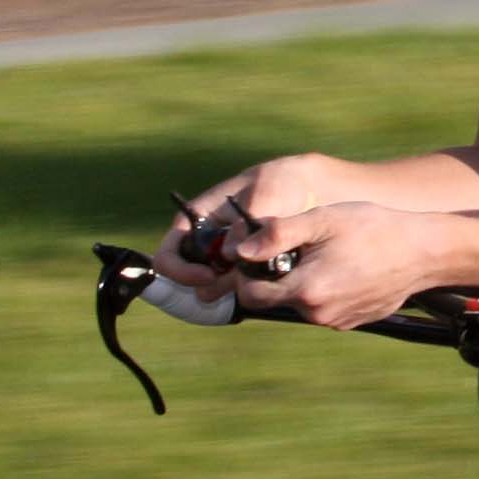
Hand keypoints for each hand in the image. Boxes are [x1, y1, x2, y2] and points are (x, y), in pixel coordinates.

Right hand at [152, 155, 335, 299]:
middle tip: (241, 284)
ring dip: (233, 292)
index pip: (168, 254)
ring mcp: (225, 260)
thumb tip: (229, 255)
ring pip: (214, 289)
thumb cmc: (281, 183)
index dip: (181, 270)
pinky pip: (239, 292)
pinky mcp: (246, 272)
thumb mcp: (267, 193)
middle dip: (210, 287)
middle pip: (189, 279)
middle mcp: (206, 244)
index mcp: (197, 220)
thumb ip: (247, 223)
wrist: (309, 193)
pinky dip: (251, 294)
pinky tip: (271, 285)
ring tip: (262, 280)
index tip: (209, 275)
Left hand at [232, 202, 436, 329]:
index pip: (250, 294)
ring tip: (327, 254)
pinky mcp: (351, 323)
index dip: (246, 272)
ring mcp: (336, 322)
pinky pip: (323, 308)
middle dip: (275, 275)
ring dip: (301, 282)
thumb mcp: (321, 220)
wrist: (423, 252)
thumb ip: (276, 234)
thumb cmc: (372, 228)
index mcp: (306, 290)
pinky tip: (344, 267)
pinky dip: (323, 290)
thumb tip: (241, 250)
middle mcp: (318, 314)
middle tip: (298, 247)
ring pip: (299, 303)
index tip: (257, 252)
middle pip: (274, 299)